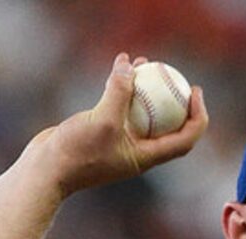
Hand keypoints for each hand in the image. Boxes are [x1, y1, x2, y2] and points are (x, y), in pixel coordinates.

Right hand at [29, 52, 207, 196]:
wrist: (47, 170)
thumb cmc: (77, 153)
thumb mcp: (103, 120)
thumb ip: (118, 92)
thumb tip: (129, 64)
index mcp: (146, 157)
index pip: (184, 140)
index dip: (197, 116)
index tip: (195, 91)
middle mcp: (137, 151)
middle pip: (168, 125)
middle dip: (176, 99)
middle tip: (178, 75)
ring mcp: (120, 141)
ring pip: (142, 112)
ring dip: (146, 88)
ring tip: (144, 62)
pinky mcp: (103, 131)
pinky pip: (120, 106)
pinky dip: (123, 87)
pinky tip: (120, 65)